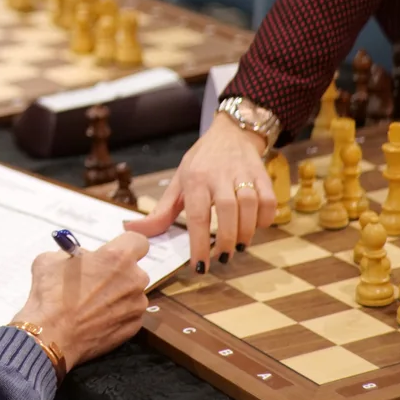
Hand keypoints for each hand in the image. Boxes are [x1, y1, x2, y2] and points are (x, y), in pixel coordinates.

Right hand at [14, 232, 149, 369]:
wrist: (50, 336)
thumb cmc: (50, 294)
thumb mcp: (52, 259)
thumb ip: (74, 254)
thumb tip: (83, 259)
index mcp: (117, 257)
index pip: (138, 241)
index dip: (126, 245)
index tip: (113, 253)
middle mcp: (134, 279)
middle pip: (135, 270)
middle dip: (119, 273)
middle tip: (97, 281)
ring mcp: (136, 305)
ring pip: (132, 293)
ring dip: (118, 295)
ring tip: (94, 305)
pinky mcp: (134, 327)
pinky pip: (129, 314)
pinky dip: (117, 314)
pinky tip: (97, 320)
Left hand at [125, 113, 275, 271]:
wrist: (231, 133)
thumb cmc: (201, 163)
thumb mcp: (178, 182)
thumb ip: (160, 212)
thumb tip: (131, 230)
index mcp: (194, 179)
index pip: (197, 215)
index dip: (199, 244)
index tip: (199, 267)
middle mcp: (219, 175)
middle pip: (227, 211)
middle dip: (226, 239)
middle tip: (222, 257)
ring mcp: (243, 173)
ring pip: (250, 205)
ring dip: (246, 231)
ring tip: (238, 245)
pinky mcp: (262, 174)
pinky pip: (269, 200)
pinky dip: (265, 218)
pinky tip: (256, 226)